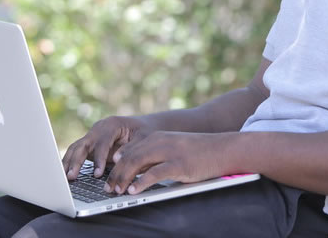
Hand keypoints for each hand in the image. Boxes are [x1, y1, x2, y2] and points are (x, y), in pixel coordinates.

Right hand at [62, 116, 154, 179]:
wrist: (142, 126)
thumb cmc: (144, 132)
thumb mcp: (143, 138)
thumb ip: (130, 148)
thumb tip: (116, 160)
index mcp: (111, 124)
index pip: (102, 142)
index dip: (99, 159)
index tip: (97, 174)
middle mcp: (98, 128)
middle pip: (83, 144)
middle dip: (76, 161)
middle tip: (71, 177)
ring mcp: (92, 135)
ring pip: (76, 148)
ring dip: (68, 163)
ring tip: (64, 178)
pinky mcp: (89, 144)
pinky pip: (76, 153)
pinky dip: (70, 163)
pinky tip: (65, 174)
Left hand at [103, 131, 233, 194]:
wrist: (221, 149)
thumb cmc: (197, 152)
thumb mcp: (172, 148)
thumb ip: (154, 155)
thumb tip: (135, 171)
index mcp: (156, 137)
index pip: (129, 150)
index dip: (114, 164)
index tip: (105, 176)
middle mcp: (160, 141)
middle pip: (129, 156)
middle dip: (115, 173)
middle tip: (107, 188)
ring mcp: (169, 152)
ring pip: (137, 163)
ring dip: (123, 178)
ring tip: (116, 191)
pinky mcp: (179, 164)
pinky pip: (155, 173)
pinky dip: (141, 183)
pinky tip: (133, 191)